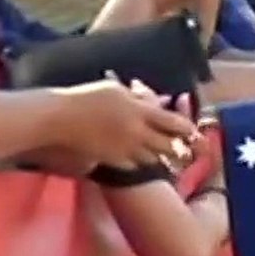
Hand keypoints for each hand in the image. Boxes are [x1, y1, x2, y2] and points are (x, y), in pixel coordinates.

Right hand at [56, 78, 200, 169]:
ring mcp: (125, 149)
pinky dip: (140, 161)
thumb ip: (140, 97)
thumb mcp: (117, 90)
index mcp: (140, 111)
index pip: (173, 122)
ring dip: (159, 155)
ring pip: (152, 158)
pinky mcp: (113, 161)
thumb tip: (159, 102)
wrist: (61, 118)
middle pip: (167, 145)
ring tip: (163, 153)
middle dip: (177, 147)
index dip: (187, 128)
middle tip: (183, 147)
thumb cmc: (88, 97)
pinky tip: (139, 156)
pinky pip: (134, 165)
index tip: (193, 131)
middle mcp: (136, 132)